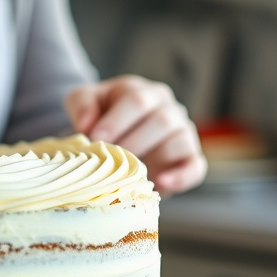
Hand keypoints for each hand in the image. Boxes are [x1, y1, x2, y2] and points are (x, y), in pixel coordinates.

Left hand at [65, 76, 205, 195]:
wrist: (117, 143)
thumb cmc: (101, 119)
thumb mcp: (85, 103)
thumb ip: (82, 104)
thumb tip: (86, 124)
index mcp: (144, 93)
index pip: (136, 100)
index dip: (116, 121)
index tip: (96, 138)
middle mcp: (169, 109)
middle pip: (161, 120)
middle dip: (133, 141)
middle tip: (112, 157)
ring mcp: (183, 133)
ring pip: (179, 140)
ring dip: (153, 157)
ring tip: (129, 171)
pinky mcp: (191, 159)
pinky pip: (195, 167)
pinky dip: (181, 176)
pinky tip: (161, 183)